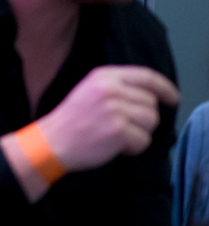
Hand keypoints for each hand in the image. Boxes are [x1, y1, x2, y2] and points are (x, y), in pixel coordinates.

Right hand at [34, 65, 177, 172]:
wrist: (51, 142)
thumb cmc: (72, 120)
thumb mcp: (90, 91)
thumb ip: (117, 87)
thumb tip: (152, 95)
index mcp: (104, 76)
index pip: (146, 76)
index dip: (165, 88)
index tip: (174, 98)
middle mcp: (110, 89)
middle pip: (151, 103)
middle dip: (143, 118)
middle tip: (122, 126)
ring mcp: (115, 109)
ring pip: (151, 121)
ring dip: (140, 133)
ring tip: (118, 136)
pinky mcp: (118, 130)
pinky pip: (144, 141)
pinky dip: (134, 148)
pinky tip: (115, 146)